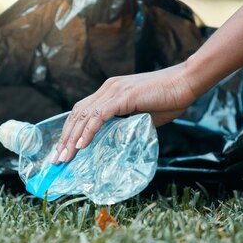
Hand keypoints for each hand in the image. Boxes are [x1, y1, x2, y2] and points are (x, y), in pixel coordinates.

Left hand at [52, 64, 198, 163]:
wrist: (186, 82)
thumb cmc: (169, 98)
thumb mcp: (142, 115)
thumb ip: (127, 124)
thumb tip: (116, 140)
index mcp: (109, 91)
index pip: (82, 112)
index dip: (70, 131)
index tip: (63, 151)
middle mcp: (107, 88)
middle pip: (77, 114)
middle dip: (64, 138)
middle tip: (56, 160)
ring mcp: (114, 90)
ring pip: (84, 116)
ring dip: (72, 138)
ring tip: (64, 157)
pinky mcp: (123, 96)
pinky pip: (100, 115)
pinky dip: (88, 131)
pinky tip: (81, 145)